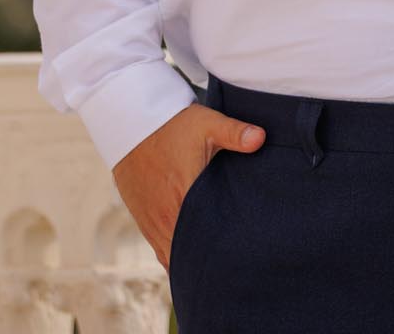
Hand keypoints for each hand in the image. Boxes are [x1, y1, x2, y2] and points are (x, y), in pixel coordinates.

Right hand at [112, 102, 264, 269]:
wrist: (132, 126)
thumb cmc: (173, 125)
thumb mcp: (207, 123)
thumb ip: (235, 133)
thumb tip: (261, 138)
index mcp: (184, 197)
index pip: (204, 239)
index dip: (220, 252)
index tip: (238, 256)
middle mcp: (166, 217)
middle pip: (189, 255)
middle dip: (208, 262)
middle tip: (231, 266)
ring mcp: (152, 223)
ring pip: (173, 257)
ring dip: (190, 262)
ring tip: (214, 268)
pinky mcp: (144, 222)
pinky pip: (160, 250)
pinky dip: (175, 257)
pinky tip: (190, 259)